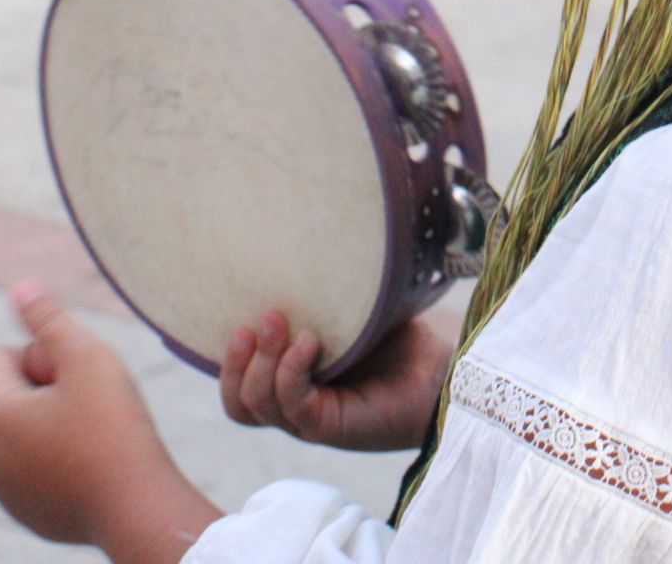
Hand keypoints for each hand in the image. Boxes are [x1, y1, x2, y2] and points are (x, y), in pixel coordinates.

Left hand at [0, 282, 215, 554]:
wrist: (137, 507)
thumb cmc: (114, 427)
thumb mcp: (87, 357)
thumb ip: (49, 318)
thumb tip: (20, 285)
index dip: (42, 357)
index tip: (75, 380)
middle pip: (8, 393)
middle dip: (44, 389)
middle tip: (90, 406)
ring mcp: (2, 489)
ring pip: (22, 431)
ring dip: (51, 423)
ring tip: (94, 435)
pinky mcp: (26, 512)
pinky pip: (34, 467)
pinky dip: (58, 459)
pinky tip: (93, 464)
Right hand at [220, 312, 451, 451]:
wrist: (443, 370)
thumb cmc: (399, 339)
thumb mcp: (350, 312)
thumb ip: (322, 295)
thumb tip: (300, 244)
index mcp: (291, 382)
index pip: (239, 384)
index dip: (227, 359)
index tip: (237, 316)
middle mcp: (296, 406)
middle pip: (238, 403)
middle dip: (233, 364)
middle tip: (252, 323)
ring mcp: (311, 420)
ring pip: (257, 406)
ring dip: (260, 363)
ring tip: (277, 323)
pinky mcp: (333, 427)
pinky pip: (293, 406)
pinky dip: (290, 372)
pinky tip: (308, 343)